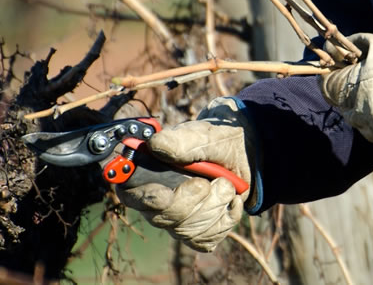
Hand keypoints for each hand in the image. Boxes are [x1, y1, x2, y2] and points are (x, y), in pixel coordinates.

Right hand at [116, 97, 255, 251]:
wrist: (243, 156)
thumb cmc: (215, 144)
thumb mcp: (202, 135)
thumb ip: (181, 140)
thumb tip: (155, 145)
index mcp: (149, 174)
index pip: (130, 195)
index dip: (144, 198)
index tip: (165, 193)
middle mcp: (159, 203)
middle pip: (162, 218)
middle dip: (189, 201)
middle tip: (206, 182)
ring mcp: (179, 221)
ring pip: (188, 230)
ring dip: (214, 205)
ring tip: (226, 183)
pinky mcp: (200, 234)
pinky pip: (208, 237)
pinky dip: (227, 217)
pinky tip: (233, 199)